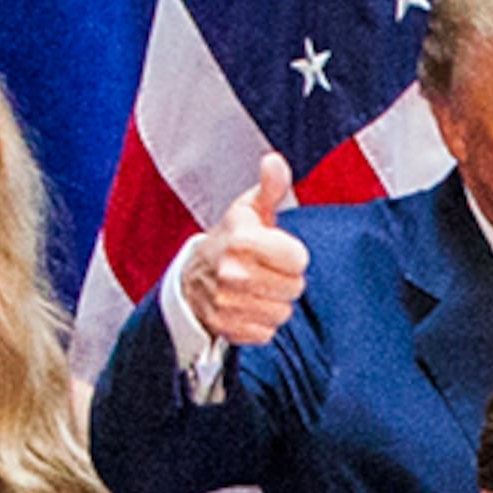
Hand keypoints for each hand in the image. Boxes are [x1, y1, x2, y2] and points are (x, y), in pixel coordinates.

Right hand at [173, 152, 308, 346]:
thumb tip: (274, 160)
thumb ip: (270, 187)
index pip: (299, 260)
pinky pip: (267, 332)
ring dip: (275, 302)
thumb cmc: (231, 239)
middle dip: (285, 279)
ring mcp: (227, 302)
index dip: (292, 255)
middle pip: (294, 288)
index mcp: (241, 240)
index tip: (275, 250)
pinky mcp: (227, 327)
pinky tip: (247, 306)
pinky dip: (261, 322)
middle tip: (265, 270)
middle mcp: (232, 272)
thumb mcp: (249, 210)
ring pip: (282, 313)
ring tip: (256, 287)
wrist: (193, 277)